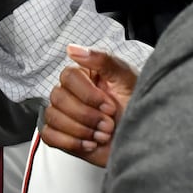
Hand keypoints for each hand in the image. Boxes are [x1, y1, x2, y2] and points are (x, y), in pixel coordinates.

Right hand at [41, 45, 138, 167]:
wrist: (143, 139)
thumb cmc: (136, 106)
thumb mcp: (127, 78)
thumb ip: (103, 59)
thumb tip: (72, 48)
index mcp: (84, 75)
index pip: (68, 76)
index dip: (88, 94)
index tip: (109, 107)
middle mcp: (71, 93)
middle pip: (58, 98)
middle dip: (87, 115)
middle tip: (108, 124)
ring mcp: (64, 114)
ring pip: (53, 117)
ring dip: (81, 130)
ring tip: (102, 135)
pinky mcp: (62, 136)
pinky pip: (49, 136)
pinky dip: (70, 142)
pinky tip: (90, 144)